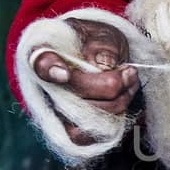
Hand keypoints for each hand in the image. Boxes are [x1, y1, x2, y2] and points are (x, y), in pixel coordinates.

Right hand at [32, 19, 138, 146]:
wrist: (102, 59)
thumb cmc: (98, 43)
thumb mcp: (103, 33)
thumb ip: (102, 44)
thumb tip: (102, 64)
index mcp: (45, 53)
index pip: (40, 64)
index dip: (50, 70)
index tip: (64, 74)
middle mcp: (45, 85)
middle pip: (73, 96)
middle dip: (110, 85)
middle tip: (129, 70)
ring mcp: (56, 109)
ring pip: (85, 119)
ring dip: (118, 102)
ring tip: (129, 80)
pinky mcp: (70, 127)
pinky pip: (88, 137)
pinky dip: (115, 119)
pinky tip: (124, 98)